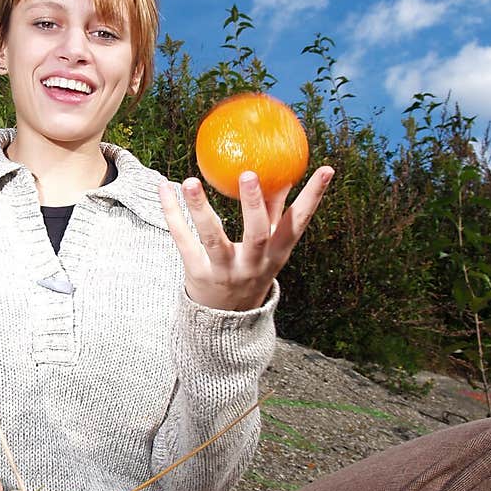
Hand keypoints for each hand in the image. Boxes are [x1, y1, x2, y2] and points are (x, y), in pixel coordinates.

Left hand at [159, 166, 333, 311]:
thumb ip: (274, 211)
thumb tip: (285, 172)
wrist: (225, 321)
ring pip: (212, 238)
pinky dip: (172, 213)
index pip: (299, 223)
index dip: (314, 197)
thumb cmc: (250, 269)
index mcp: (276, 254)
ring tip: (191, 181)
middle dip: (253, 205)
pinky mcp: (196, 273)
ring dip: (201, 208)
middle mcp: (252, 264)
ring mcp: (224, 270)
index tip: (326, 169)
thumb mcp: (269, 248)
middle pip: (256, 235)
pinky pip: (183, 239)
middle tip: (249, 174)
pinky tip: (164, 187)